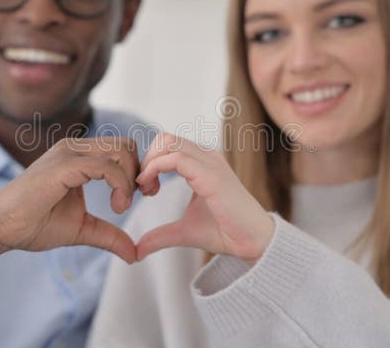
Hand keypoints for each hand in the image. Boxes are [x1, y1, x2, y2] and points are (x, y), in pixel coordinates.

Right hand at [0, 136, 139, 263]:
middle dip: (139, 172)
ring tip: (120, 206)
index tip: (138, 198)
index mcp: (78, 156)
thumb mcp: (82, 229)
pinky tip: (115, 207)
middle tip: (133, 201)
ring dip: (130, 179)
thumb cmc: (34, 224)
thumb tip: (135, 254)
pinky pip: (106, 166)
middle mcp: (74, 148)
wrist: (0, 228)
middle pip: (126, 145)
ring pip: (121, 150)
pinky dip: (120, 185)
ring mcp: (68, 153)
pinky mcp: (64, 165)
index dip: (136, 172)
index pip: (122, 149)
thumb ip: (109, 235)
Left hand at [135, 133, 274, 264]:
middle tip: (144, 188)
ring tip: (147, 190)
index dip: (150, 163)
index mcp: (203, 163)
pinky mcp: (211, 175)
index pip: (168, 146)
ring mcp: (210, 163)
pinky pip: (176, 158)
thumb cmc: (224, 232)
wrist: (252, 242)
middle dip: (147, 159)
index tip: (145, 188)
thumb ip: (160, 236)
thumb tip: (137, 251)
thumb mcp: (183, 232)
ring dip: (149, 164)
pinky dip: (156, 168)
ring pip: (168, 143)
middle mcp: (207, 157)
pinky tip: (151, 187)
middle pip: (166, 139)